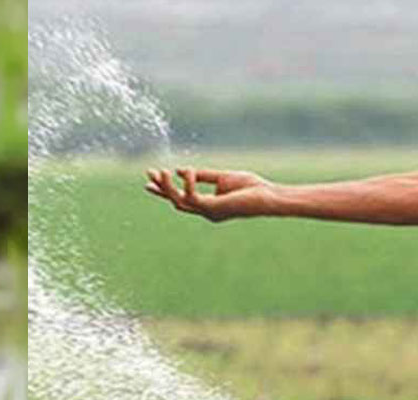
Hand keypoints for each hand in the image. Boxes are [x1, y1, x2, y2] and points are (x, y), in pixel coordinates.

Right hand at [144, 167, 271, 221]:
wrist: (268, 197)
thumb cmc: (250, 188)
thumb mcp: (222, 177)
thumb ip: (202, 175)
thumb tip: (181, 170)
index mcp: (207, 205)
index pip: (182, 196)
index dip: (166, 188)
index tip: (152, 178)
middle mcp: (205, 211)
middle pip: (176, 201)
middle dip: (161, 189)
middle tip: (148, 175)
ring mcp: (207, 212)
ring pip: (179, 202)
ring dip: (168, 188)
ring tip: (162, 171)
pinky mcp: (212, 208)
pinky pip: (192, 197)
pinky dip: (187, 184)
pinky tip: (187, 170)